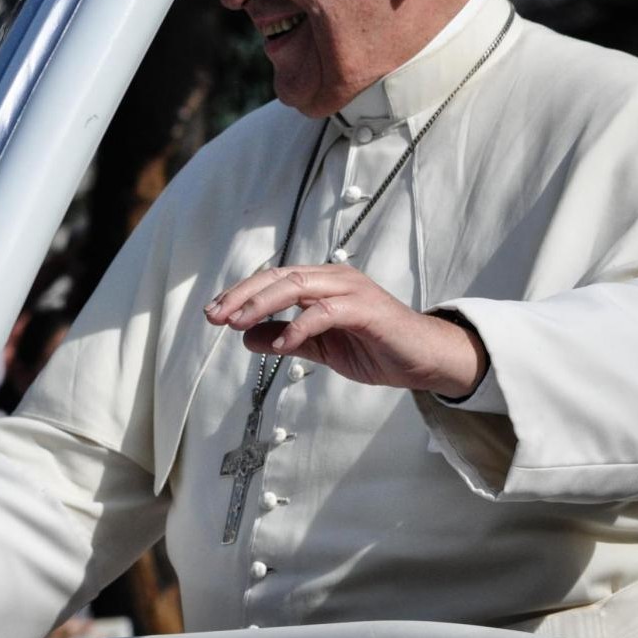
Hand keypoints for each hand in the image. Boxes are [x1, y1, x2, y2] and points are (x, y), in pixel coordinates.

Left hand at [202, 264, 486, 396]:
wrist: (424, 360)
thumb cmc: (376, 348)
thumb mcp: (321, 346)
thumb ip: (287, 339)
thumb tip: (247, 338)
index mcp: (322, 283)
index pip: (273, 280)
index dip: (241, 294)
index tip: (214, 313)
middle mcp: (334, 278)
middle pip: (278, 277)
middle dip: (242, 296)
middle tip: (215, 316)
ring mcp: (351, 290)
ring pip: (297, 287)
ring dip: (262, 304)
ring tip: (238, 324)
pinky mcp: (366, 309)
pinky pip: (325, 313)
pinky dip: (299, 327)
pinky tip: (281, 345)